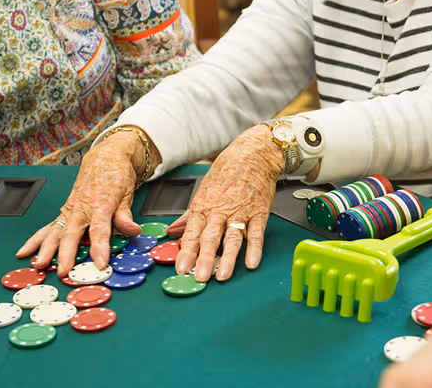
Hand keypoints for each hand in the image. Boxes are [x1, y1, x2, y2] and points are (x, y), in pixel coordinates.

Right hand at [15, 134, 144, 274]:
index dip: (100, 247)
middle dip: (66, 253)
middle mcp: (82, 207)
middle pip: (72, 233)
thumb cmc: (116, 175)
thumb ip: (125, 215)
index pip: (100, 228)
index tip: (99, 263)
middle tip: (63, 271)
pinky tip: (25, 252)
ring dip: (46, 249)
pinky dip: (35, 240)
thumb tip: (133, 230)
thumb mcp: (127, 193)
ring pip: (55, 231)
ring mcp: (70, 209)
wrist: (104, 157)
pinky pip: (48, 227)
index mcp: (101, 203)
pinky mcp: (64, 212)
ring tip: (39, 264)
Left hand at [167, 125, 282, 282]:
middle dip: (204, 259)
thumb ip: (189, 216)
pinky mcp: (259, 212)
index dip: (186, 252)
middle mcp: (220, 210)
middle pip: (211, 238)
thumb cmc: (227, 172)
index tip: (182, 268)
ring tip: (223, 276)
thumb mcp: (203, 190)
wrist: (253, 154)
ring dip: (228, 258)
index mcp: (204, 206)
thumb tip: (172, 232)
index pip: (192, 233)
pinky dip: (255, 248)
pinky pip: (257, 233)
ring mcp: (241, 212)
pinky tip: (252, 262)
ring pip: (232, 238)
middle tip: (199, 277)